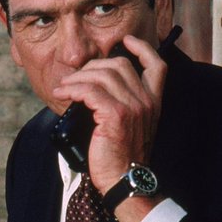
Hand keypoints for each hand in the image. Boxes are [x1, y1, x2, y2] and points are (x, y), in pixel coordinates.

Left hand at [53, 35, 166, 192]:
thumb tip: (93, 88)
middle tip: (74, 78)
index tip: (126, 41)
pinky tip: (63, 94)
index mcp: (153, 102)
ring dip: (77, 78)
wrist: (123, 180)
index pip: (157, 66)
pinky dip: (73, 89)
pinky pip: (90, 91)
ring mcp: (133, 107)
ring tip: (63, 88)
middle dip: (93, 66)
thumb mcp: (130, 126)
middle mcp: (147, 101)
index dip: (142, 48)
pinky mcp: (116, 115)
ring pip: (102, 75)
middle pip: (120, 65)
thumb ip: (122, 104)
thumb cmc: (120, 156)